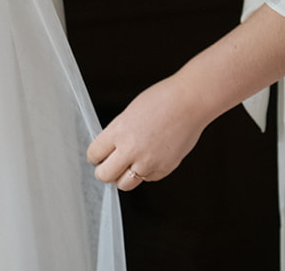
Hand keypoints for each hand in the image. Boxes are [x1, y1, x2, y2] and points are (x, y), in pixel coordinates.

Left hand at [86, 75, 208, 190]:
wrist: (190, 102)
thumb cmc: (163, 100)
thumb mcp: (130, 112)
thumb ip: (118, 133)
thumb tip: (111, 150)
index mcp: (118, 131)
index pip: (94, 155)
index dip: (95, 156)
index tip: (98, 156)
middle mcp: (131, 149)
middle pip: (105, 175)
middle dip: (104, 172)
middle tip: (109, 166)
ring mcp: (148, 162)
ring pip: (125, 184)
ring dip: (124, 176)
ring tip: (131, 164)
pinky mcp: (163, 169)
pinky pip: (147, 178)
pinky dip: (147, 171)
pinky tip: (152, 156)